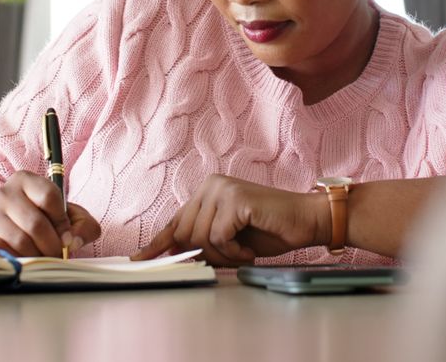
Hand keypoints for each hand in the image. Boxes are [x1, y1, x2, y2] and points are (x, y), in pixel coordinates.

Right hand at [0, 170, 100, 256]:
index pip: (49, 197)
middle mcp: (5, 193)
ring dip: (38, 255)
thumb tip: (72, 242)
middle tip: (59, 253)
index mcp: (26, 180)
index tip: (67, 234)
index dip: (62, 221)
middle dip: (53, 244)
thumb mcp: (71, 214)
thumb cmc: (47, 217)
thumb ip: (83, 225)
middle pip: (35, 223)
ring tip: (45, 256)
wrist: (10, 224)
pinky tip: (29, 258)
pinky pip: (5, 252)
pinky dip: (22, 260)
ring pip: (21, 241)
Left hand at [131, 174, 329, 266]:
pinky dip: (234, 251)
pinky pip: (219, 238)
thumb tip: (172, 254)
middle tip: (233, 257)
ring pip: (200, 238)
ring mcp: (222, 190)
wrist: (305, 221)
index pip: (175, 222)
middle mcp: (210, 185)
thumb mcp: (228, 238)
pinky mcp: (234, 200)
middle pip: (185, 234)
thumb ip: (202, 241)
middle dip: (206, 255)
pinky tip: (249, 248)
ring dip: (223, 255)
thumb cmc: (269, 231)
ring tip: (243, 251)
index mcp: (206, 191)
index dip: (157, 244)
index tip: (139, 260)